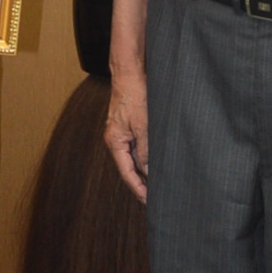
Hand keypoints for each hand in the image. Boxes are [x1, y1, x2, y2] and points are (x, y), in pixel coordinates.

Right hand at [106, 61, 149, 203]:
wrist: (130, 72)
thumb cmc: (134, 95)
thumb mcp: (144, 125)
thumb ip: (146, 150)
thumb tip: (149, 171)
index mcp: (115, 142)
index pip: (126, 172)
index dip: (137, 188)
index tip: (148, 200)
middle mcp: (116, 140)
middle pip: (128, 168)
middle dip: (140, 184)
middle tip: (154, 199)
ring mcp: (122, 133)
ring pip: (133, 159)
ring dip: (144, 172)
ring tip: (156, 186)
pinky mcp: (129, 126)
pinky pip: (136, 148)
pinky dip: (144, 158)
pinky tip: (154, 164)